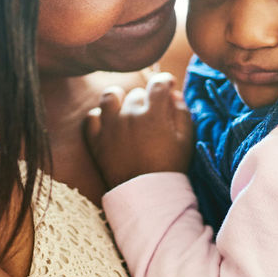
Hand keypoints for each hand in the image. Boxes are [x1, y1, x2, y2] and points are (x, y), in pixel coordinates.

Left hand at [84, 71, 193, 188]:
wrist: (147, 195)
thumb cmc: (170, 167)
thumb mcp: (186, 140)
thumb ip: (182, 113)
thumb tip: (173, 95)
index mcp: (153, 114)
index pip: (158, 83)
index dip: (165, 80)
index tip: (167, 85)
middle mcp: (129, 115)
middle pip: (136, 93)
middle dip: (146, 99)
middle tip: (151, 113)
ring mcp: (110, 127)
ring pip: (110, 96)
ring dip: (119, 99)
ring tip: (124, 108)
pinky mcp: (96, 141)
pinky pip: (91, 117)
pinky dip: (98, 117)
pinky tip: (108, 124)